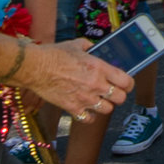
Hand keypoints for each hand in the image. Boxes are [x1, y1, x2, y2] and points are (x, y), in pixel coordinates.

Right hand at [14, 38, 131, 120]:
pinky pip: (89, 119)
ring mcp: (84, 98)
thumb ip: (89, 47)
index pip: (126, 81)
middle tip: (112, 92)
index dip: (128, 84)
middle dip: (118, 95)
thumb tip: (94, 48)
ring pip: (107, 110)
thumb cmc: (54, 54)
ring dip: (105, 105)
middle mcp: (96, 84)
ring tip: (99, 100)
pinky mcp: (72, 108)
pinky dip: (89, 116)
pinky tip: (87, 110)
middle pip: (120, 98)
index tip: (125, 83)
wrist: (35, 67)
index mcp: (99, 67)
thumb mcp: (76, 44)